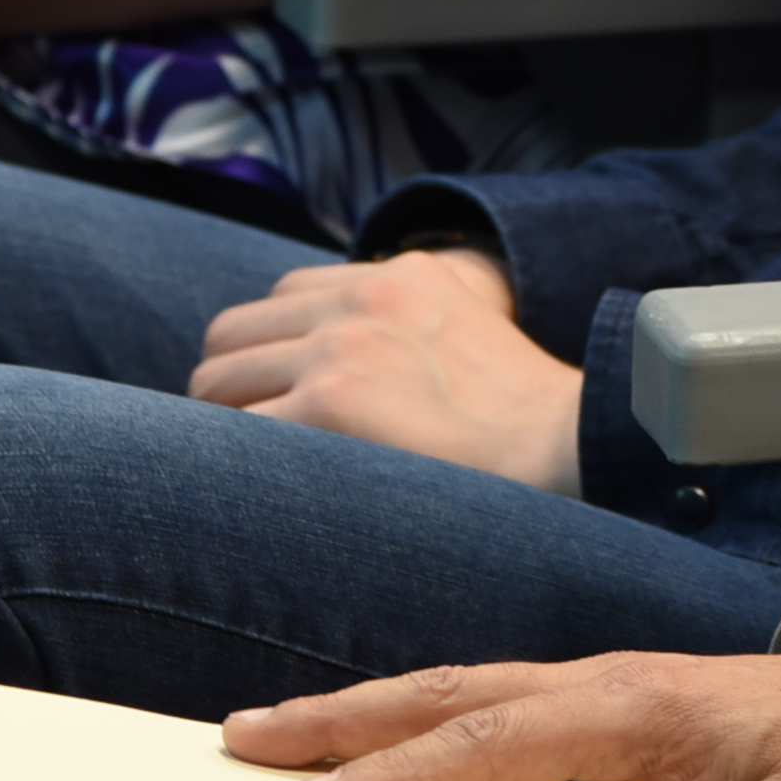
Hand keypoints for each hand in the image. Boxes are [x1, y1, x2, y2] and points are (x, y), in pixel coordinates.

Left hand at [187, 248, 582, 492]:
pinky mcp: (326, 407)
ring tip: (255, 477)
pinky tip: (260, 502)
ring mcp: (339, 351)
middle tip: (255, 444)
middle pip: (233, 332)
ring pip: (215, 381)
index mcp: (401, 277)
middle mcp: (362, 300)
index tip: (286, 401)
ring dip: (224, 428)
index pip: (284, 298)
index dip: (275, 354)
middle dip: (234, 388)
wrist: (566, 458)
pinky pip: (229, 437)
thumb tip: (362, 367)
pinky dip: (233, 472)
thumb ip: (415, 326)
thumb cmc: (528, 428)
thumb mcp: (479, 331)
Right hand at [227, 654, 780, 780]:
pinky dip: (417, 713)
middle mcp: (598, 682)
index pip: (488, 739)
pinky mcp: (603, 700)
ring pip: (456, 686)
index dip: (398, 776)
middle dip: (338, 719)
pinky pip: (487, 698)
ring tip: (276, 732)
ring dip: (364, 709)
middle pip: (445, 692)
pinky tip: (377, 735)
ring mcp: (596, 683)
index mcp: (629, 709)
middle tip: (241, 740)